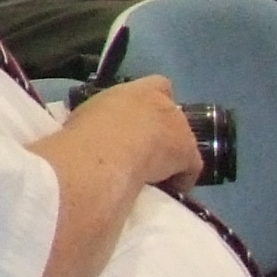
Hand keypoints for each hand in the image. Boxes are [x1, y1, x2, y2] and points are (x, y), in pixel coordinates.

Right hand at [54, 72, 200, 191]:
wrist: (104, 152)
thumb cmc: (88, 131)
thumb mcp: (88, 113)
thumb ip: (102, 115)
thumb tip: (97, 129)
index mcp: (139, 90)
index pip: (158, 86)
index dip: (152, 105)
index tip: (139, 122)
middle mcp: (165, 103)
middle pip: (173, 116)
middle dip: (162, 132)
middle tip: (141, 151)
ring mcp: (181, 128)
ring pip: (183, 142)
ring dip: (170, 155)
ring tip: (150, 174)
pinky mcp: (188, 154)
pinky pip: (188, 169)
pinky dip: (178, 180)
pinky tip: (160, 190)